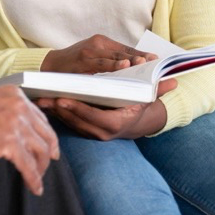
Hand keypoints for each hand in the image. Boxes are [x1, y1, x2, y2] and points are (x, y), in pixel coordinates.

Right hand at [0, 85, 59, 195]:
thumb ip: (9, 109)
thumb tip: (19, 128)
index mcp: (17, 95)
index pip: (40, 118)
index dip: (46, 134)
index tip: (48, 144)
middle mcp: (20, 108)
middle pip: (45, 134)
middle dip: (49, 151)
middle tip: (49, 161)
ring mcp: (16, 125)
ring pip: (41, 151)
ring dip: (41, 167)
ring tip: (37, 177)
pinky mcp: (9, 143)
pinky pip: (28, 166)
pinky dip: (33, 179)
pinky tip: (34, 187)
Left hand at [36, 79, 177, 139]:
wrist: (137, 123)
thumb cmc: (139, 106)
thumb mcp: (148, 97)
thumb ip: (158, 89)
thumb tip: (173, 81)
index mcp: (117, 123)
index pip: (95, 119)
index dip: (78, 110)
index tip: (64, 100)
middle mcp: (103, 132)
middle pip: (78, 122)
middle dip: (60, 110)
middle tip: (45, 98)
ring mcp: (92, 133)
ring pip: (70, 124)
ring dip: (55, 112)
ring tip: (40, 99)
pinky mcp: (84, 130)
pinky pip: (68, 123)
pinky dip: (57, 114)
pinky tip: (44, 103)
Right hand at [41, 34, 156, 73]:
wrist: (50, 65)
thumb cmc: (74, 64)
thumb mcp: (93, 58)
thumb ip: (109, 60)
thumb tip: (131, 67)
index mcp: (102, 42)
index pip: (126, 49)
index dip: (142, 54)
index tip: (156, 60)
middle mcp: (98, 43)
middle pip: (124, 52)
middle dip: (140, 58)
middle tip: (155, 63)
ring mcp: (90, 51)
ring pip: (114, 56)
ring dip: (130, 61)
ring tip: (144, 63)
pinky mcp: (83, 60)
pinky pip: (102, 64)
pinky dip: (114, 65)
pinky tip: (124, 67)